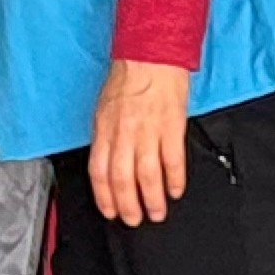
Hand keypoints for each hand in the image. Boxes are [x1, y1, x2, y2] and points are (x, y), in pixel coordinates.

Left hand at [87, 60, 191, 226]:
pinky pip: (173, 160)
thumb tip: (106, 163)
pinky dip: (175, 179)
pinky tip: (176, 190)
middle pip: (122, 179)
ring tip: (157, 212)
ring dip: (152, 199)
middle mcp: (124, 133)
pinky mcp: (172, 126)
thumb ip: (106, 136)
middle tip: (134, 219)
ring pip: (147, 175)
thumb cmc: (127, 78)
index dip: (104, 197)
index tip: (110, 212)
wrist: (151, 54)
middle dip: (128, 205)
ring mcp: (148, 131)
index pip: (99, 172)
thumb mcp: (104, 108)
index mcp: (104, 129)